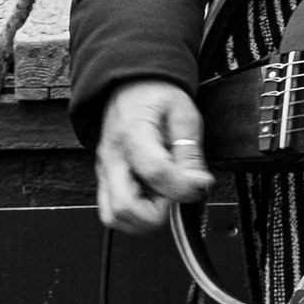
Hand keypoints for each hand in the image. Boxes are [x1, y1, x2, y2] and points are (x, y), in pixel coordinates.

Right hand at [95, 80, 211, 232]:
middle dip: (158, 212)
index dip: (182, 186)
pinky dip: (135, 214)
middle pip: (125, 207)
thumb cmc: (155, 96)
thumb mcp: (184, 114)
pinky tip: (151, 196)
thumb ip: (190, 152)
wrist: (130, 86)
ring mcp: (105, 171)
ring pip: (114, 216)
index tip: (199, 184)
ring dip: (144, 217)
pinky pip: (113, 211)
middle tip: (175, 194)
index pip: (154, 172)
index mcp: (133, 133)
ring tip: (162, 195)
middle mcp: (113, 157)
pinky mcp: (105, 179)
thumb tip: (198, 184)